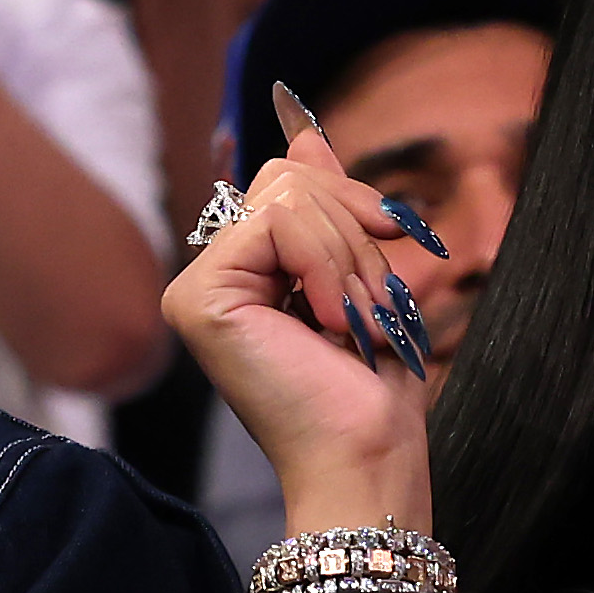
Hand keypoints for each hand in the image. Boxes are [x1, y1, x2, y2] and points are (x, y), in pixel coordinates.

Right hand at [163, 104, 444, 536]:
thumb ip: (328, 208)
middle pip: (286, 179)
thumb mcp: (359, 276)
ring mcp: (197, 288)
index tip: (396, 228)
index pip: (289, 182)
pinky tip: (329, 322)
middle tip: (375, 305)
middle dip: (355, 230)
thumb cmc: (369, 389)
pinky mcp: (198, 298)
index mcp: (244, 273)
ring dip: (349, 256)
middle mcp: (210, 278)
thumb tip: (305, 138)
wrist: (365, 454)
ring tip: (357, 322)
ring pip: (286, 195)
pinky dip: (325, 264)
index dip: (351, 197)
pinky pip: (277, 223)